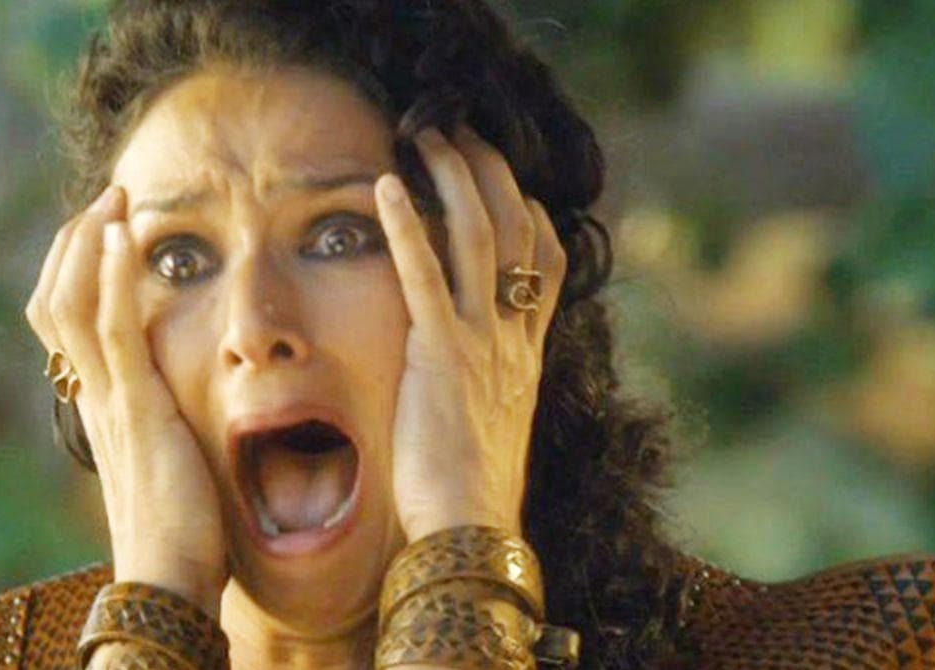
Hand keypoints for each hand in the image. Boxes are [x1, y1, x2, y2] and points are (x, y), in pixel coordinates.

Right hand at [24, 187, 226, 616]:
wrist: (169, 576)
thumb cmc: (177, 525)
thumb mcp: (163, 455)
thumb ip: (157, 416)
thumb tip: (173, 389)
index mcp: (98, 401)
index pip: (65, 320)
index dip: (77, 268)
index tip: (107, 227)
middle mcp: (90, 394)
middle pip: (52, 299)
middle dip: (74, 242)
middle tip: (109, 198)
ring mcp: (107, 399)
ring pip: (70, 302)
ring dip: (90, 242)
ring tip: (116, 198)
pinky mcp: (136, 408)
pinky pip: (112, 330)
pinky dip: (110, 276)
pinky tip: (123, 235)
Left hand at [375, 127, 566, 541]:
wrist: (469, 530)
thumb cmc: (470, 494)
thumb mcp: (493, 428)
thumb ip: (487, 387)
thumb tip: (469, 378)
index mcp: (525, 355)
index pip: (546, 265)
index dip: (532, 215)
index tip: (510, 183)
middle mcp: (513, 338)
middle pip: (519, 232)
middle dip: (493, 174)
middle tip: (465, 134)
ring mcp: (481, 342)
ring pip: (480, 236)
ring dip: (456, 178)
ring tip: (431, 136)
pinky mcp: (440, 355)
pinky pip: (425, 274)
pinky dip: (407, 226)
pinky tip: (388, 187)